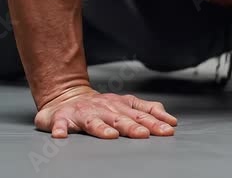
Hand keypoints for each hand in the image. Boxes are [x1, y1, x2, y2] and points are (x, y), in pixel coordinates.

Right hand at [34, 86, 177, 138]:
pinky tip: (62, 135)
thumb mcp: (126, 104)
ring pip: (94, 122)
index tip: (168, 128)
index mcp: (119, 106)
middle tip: (144, 134)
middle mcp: (104, 108)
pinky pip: (60, 125)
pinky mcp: (61, 119)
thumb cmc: (99, 105)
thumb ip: (147, 110)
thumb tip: (171, 120)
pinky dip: (60, 129)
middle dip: (134, 126)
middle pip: (121, 118)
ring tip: (111, 135)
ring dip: (102, 129)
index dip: (156, 121)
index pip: (141, 114)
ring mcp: (83, 113)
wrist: (65, 96)